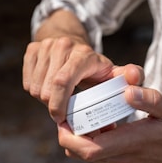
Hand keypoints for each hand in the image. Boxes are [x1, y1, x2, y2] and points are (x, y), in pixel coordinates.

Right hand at [23, 35, 143, 122]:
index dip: (58, 103)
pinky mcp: (32, 49)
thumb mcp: (112, 72)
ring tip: (59, 97)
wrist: (73, 43)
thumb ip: (129, 77)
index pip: (62, 81)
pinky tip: (48, 87)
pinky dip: (35, 90)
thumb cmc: (94, 66)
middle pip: (47, 89)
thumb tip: (134, 76)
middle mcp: (63, 46)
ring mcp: (45, 45)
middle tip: (64, 110)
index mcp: (83, 55)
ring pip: (35, 88)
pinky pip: (27, 82)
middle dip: (53, 106)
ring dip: (44, 99)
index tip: (61, 119)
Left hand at [57, 85, 161, 162]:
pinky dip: (91, 143)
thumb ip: (150, 99)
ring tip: (85, 117)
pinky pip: (97, 159)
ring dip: (79, 139)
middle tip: (69, 113)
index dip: (69, 135)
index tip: (63, 117)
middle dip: (69, 135)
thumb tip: (128, 91)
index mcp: (130, 144)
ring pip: (87, 157)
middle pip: (81, 154)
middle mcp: (121, 161)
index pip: (88, 148)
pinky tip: (102, 127)